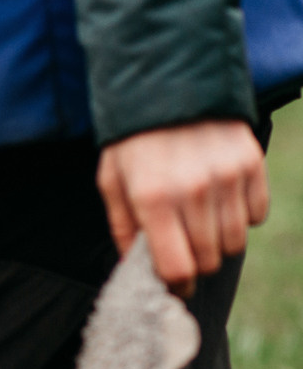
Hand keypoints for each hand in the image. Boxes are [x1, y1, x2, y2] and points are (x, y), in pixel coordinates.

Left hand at [97, 119, 268, 294]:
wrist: (168, 83)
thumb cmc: (132, 139)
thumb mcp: (111, 181)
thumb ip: (123, 228)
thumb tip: (134, 268)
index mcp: (153, 199)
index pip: (177, 268)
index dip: (176, 285)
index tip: (174, 285)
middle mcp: (194, 191)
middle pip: (209, 260)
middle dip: (196, 265)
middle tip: (183, 253)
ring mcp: (228, 177)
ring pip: (236, 242)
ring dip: (218, 243)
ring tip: (199, 226)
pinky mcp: (251, 164)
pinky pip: (257, 215)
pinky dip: (241, 217)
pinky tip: (219, 202)